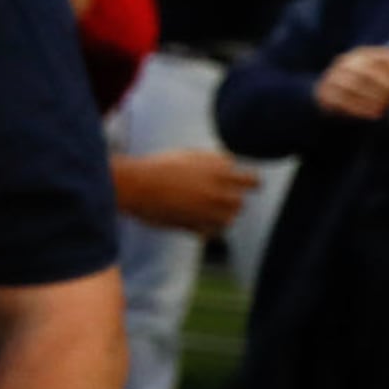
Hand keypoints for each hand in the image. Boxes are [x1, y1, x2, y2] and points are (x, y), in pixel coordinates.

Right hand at [110, 148, 257, 237]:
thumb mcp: (190, 155)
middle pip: (240, 203)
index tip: (241, 185)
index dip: (247, 183)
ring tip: (204, 211)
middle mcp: (219, 192)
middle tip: (216, 198)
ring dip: (219, 217)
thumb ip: (214, 161)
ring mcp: (208, 211)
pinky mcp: (194, 226)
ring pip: (228, 220)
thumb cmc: (159, 167)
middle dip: (231, 201)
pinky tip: (193, 220)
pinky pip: (210, 233)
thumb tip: (231, 166)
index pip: (252, 181)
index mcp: (221, 171)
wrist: (135, 184)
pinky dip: (205, 229)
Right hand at [315, 46, 388, 120]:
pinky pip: (341, 99)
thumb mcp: (383, 80)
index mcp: (365, 54)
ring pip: (352, 84)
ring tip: (384, 108)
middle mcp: (347, 61)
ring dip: (372, 98)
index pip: (384, 57)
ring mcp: (333, 75)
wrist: (337, 97)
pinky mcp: (324, 92)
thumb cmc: (368, 89)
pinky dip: (359, 108)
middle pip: (367, 70)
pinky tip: (373, 115)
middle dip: (385, 86)